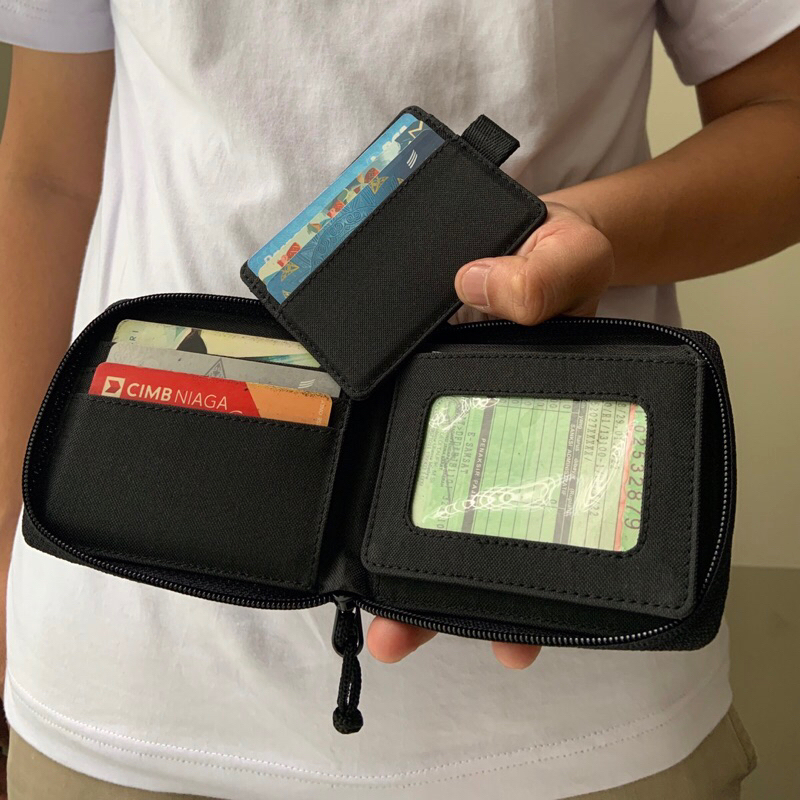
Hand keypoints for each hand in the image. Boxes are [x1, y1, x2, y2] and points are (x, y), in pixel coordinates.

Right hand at [367, 201, 614, 668]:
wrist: (602, 261)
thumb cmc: (558, 247)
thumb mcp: (551, 245)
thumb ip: (533, 265)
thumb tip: (486, 286)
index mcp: (428, 369)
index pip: (375, 436)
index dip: (357, 496)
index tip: (350, 559)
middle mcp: (447, 412)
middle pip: (409, 499)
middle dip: (402, 575)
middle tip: (396, 636)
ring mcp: (494, 438)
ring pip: (466, 523)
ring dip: (468, 589)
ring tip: (497, 643)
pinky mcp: (534, 452)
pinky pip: (524, 517)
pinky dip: (527, 568)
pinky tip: (539, 612)